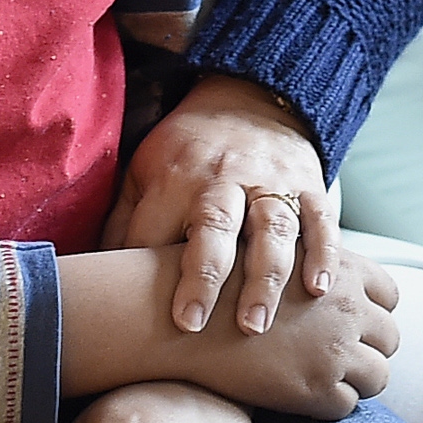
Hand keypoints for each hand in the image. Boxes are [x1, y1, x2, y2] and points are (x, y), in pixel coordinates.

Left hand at [105, 74, 337, 336]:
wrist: (250, 96)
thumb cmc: (188, 150)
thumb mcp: (145, 170)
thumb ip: (125, 222)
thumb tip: (99, 278)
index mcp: (175, 178)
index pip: (156, 230)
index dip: (145, 272)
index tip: (136, 316)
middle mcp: (223, 179)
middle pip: (214, 227)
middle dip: (202, 277)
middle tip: (192, 325)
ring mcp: (270, 182)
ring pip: (271, 229)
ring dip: (264, 277)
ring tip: (256, 323)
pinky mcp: (309, 184)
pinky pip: (320, 218)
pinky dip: (323, 252)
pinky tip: (320, 287)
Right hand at [161, 248, 398, 419]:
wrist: (178, 315)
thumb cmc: (216, 281)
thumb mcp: (272, 253)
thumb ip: (307, 263)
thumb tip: (324, 281)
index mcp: (342, 267)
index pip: (389, 294)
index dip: (372, 309)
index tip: (350, 321)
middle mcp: (350, 307)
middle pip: (390, 337)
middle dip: (369, 347)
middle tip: (338, 354)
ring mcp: (337, 351)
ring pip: (378, 376)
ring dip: (355, 378)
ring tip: (321, 377)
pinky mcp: (317, 389)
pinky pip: (345, 406)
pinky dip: (327, 403)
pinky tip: (298, 393)